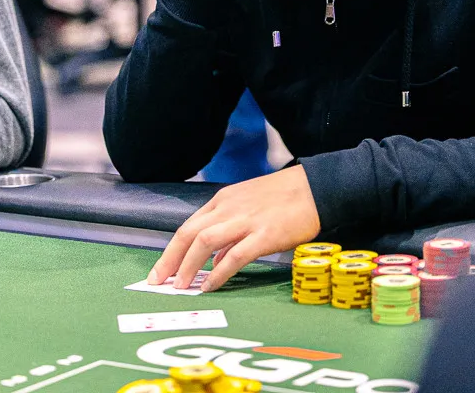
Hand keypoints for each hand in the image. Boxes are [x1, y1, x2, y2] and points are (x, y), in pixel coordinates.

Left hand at [148, 166, 320, 292]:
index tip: (159, 270)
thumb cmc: (285, 198)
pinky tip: (210, 285)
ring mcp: (246, 220)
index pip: (188, 226)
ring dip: (188, 266)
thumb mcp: (249, 206)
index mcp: (223, 201)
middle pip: (189, 234)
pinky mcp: (264, 234)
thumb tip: (213, 260)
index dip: (170, 250)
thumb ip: (229, 230)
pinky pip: (234, 256)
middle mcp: (229, 208)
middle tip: (157, 282)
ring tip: (179, 286)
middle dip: (169, 260)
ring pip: (205, 242)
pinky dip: (218, 272)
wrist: (317, 188)